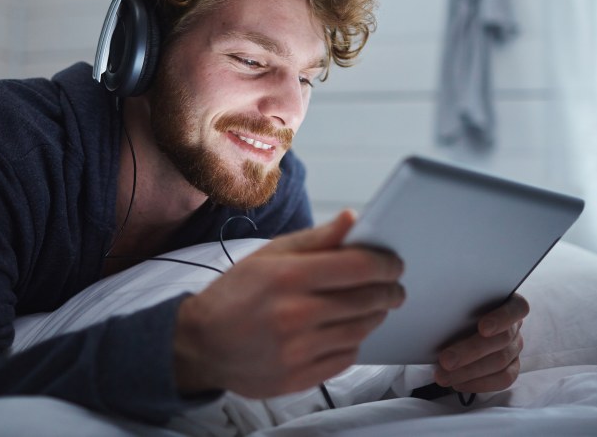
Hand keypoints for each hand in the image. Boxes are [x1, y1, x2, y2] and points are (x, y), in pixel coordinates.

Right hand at [174, 210, 404, 397]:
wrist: (201, 344)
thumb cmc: (237, 294)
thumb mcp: (270, 255)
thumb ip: (317, 239)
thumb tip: (353, 219)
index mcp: (289, 276)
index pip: (359, 267)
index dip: (386, 264)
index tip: (395, 264)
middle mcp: (294, 314)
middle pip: (367, 300)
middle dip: (389, 291)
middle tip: (394, 287)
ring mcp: (297, 350)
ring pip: (361, 330)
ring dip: (375, 316)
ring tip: (374, 306)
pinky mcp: (299, 378)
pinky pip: (346, 358)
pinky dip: (353, 342)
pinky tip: (347, 330)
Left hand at [433, 293, 528, 392]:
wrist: (459, 326)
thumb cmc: (459, 309)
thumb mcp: (458, 302)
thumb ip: (455, 305)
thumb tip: (431, 309)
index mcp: (509, 303)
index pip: (516, 308)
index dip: (501, 318)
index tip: (482, 328)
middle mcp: (515, 326)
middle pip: (501, 340)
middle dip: (470, 352)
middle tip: (445, 360)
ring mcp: (515, 348)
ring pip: (499, 362)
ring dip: (468, 371)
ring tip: (443, 376)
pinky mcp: (511, 367)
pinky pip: (502, 380)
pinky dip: (478, 384)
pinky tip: (458, 383)